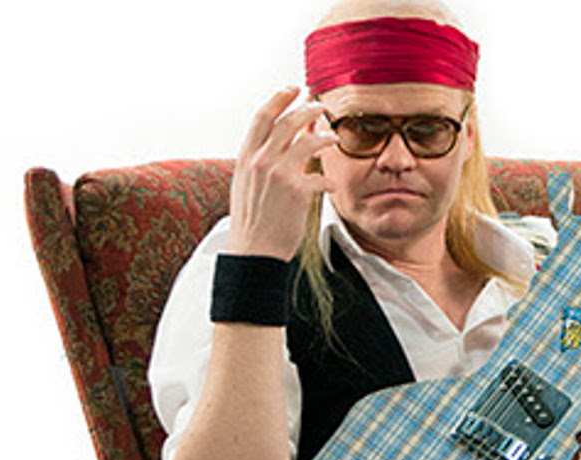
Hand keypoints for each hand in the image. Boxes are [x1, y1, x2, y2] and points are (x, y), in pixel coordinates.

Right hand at [226, 87, 335, 259]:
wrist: (253, 251)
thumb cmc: (252, 220)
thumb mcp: (247, 183)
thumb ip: (260, 160)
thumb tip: (281, 141)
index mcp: (246, 156)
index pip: (262, 117)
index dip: (279, 98)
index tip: (292, 88)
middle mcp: (260, 160)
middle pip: (288, 122)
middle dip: (307, 109)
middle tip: (321, 106)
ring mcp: (279, 174)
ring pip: (307, 141)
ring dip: (324, 137)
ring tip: (333, 138)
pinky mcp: (297, 191)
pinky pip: (320, 176)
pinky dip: (327, 179)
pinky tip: (331, 184)